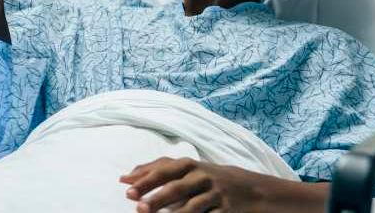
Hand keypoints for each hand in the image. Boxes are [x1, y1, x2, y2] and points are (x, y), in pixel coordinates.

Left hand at [120, 158, 264, 212]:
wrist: (249, 188)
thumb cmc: (206, 177)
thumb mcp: (185, 168)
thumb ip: (155, 170)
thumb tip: (125, 178)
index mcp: (188, 165)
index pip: (163, 171)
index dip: (145, 181)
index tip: (128, 191)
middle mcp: (202, 177)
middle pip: (176, 189)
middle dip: (157, 199)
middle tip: (139, 209)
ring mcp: (215, 195)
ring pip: (192, 207)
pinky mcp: (226, 211)